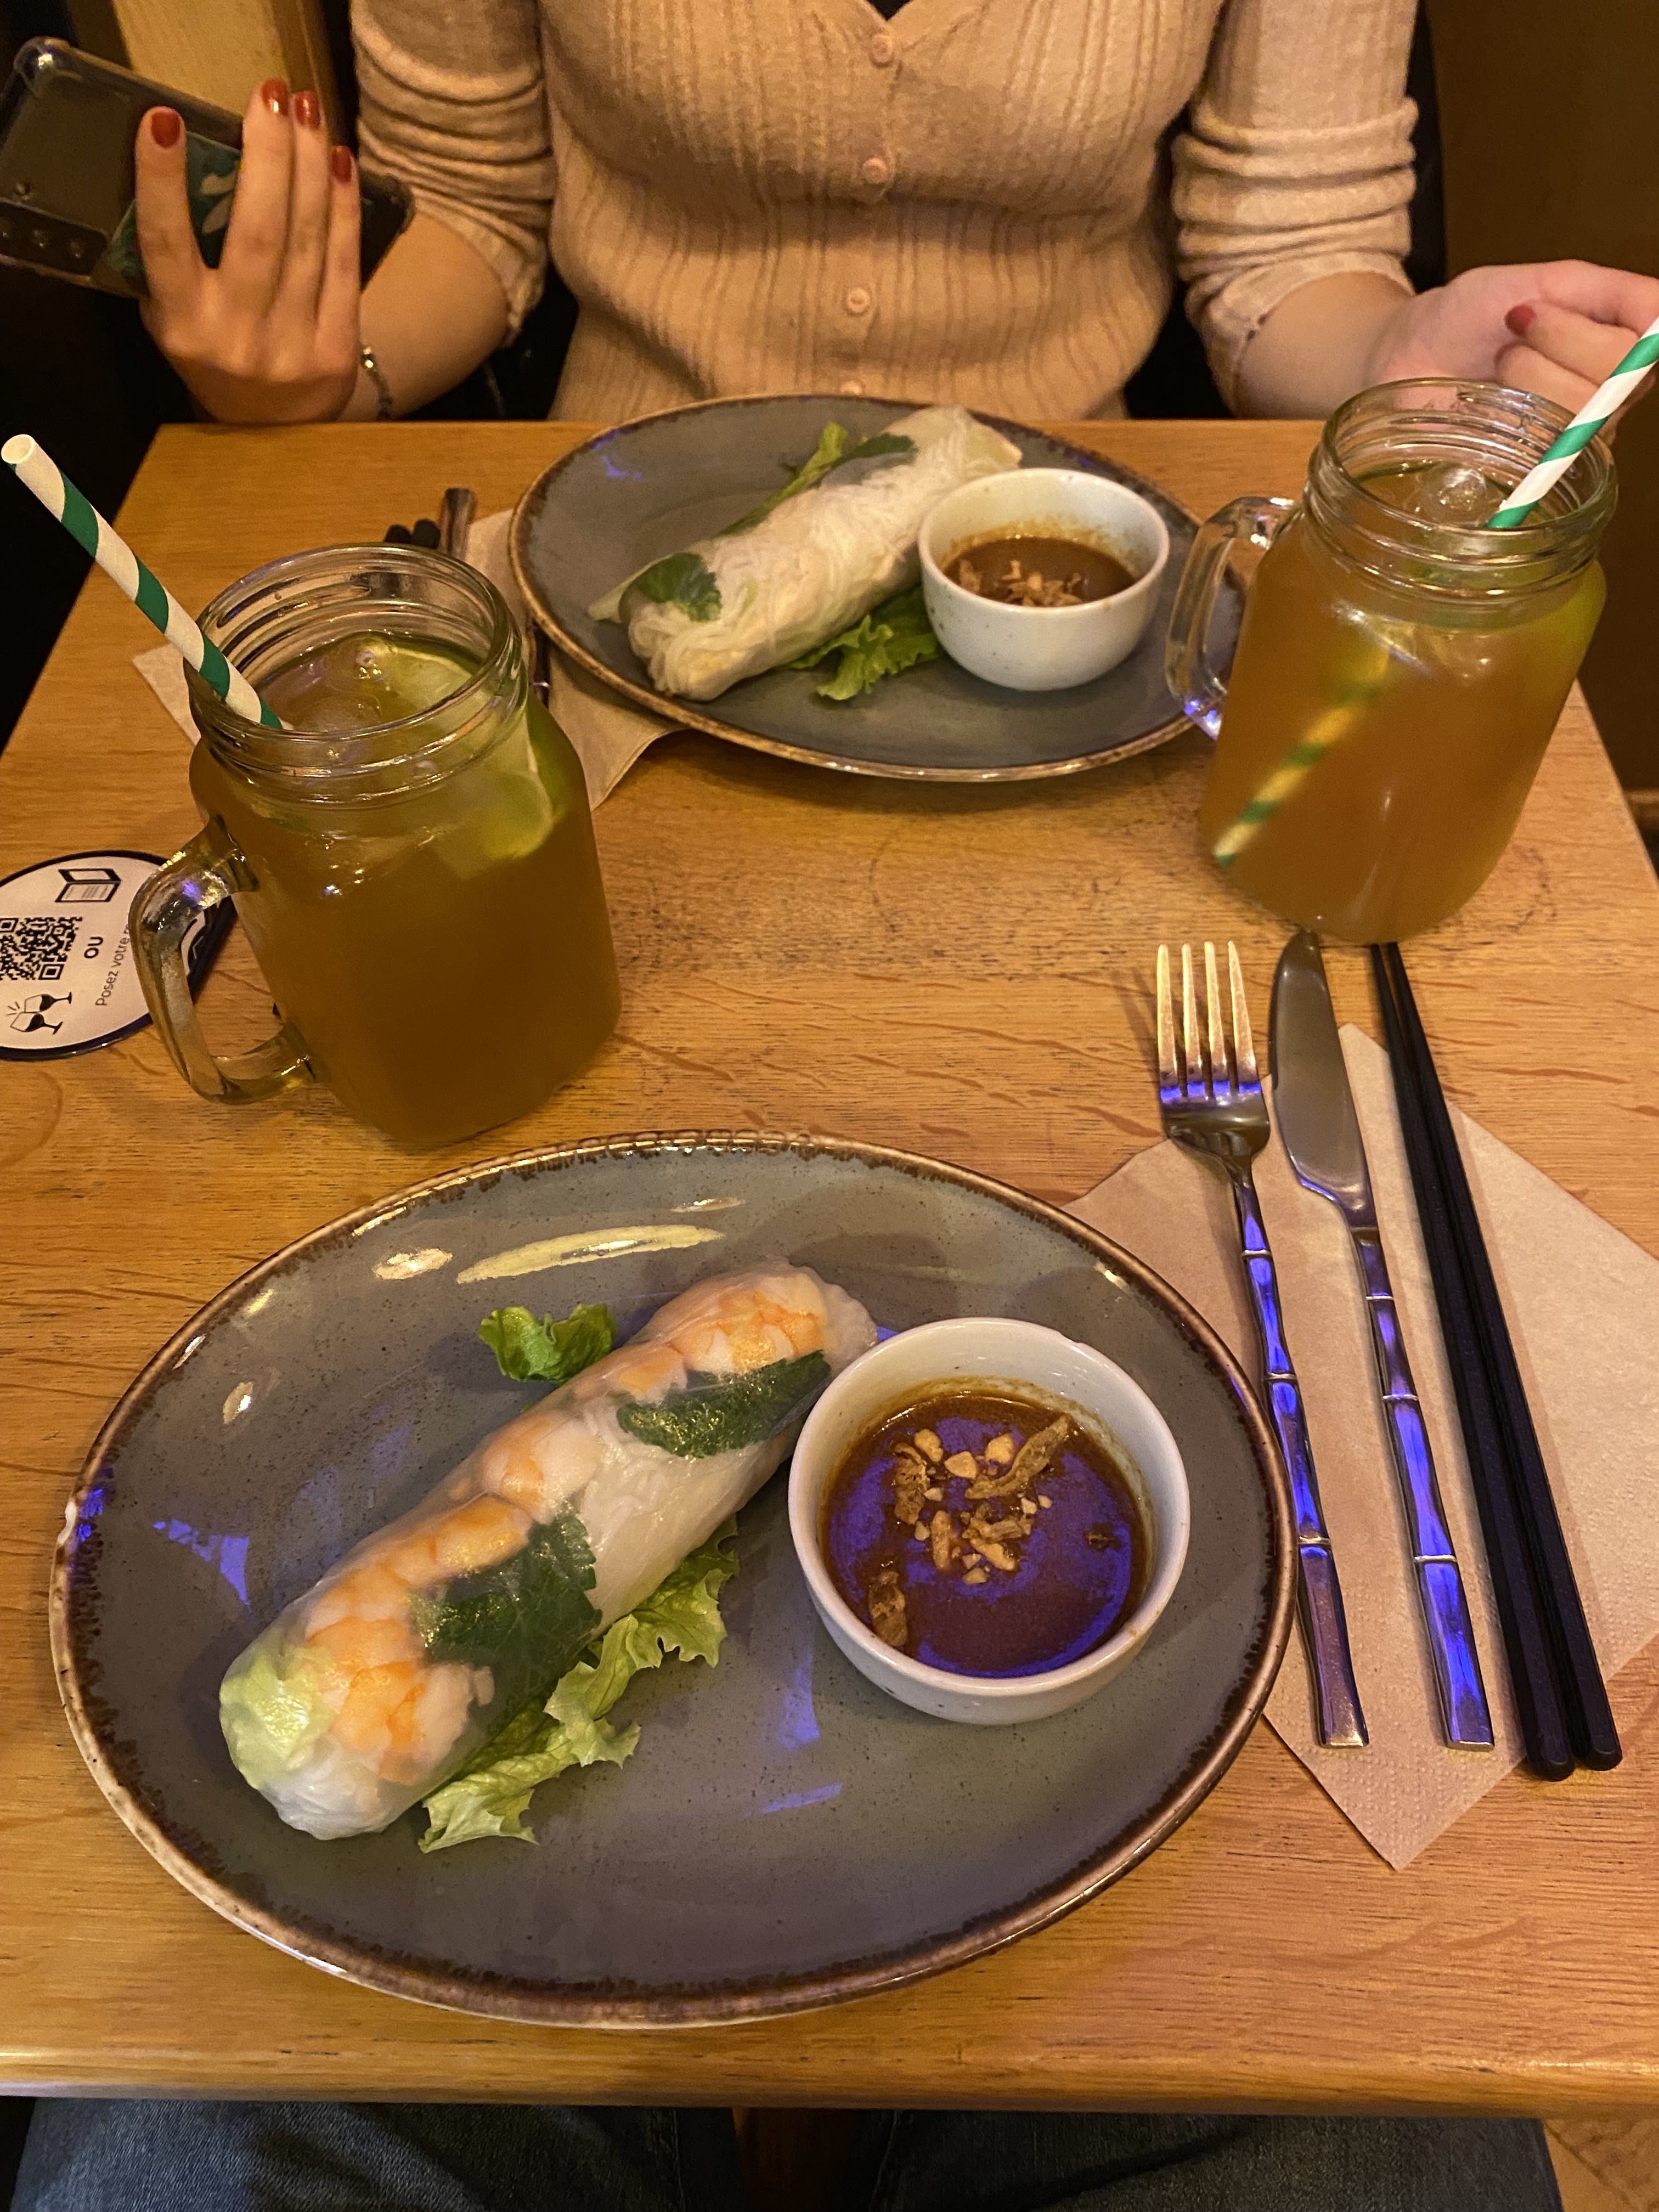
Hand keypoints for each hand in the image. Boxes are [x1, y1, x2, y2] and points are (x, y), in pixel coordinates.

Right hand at [135, 79, 361, 423]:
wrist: (274, 437)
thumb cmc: (217, 355)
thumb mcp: (173, 319)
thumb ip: (171, 263)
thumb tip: (181, 173)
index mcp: (184, 326)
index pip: (166, 244)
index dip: (163, 181)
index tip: (166, 122)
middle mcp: (237, 337)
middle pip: (256, 231)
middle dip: (266, 155)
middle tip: (269, 97)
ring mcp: (291, 346)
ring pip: (305, 240)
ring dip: (309, 166)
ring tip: (307, 111)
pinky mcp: (337, 350)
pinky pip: (343, 263)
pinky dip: (343, 207)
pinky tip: (339, 162)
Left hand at [1365, 259, 1658, 431]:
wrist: (1404, 363)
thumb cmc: (1465, 319)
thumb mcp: (1536, 282)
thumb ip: (1607, 290)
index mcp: (1619, 344)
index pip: (1647, 342)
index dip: (1585, 330)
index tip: (1529, 311)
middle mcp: (1610, 395)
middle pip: (1616, 380)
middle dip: (1549, 349)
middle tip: (1508, 336)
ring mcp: (1578, 438)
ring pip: (1580, 414)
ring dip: (1524, 383)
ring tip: (1495, 371)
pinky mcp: (1542, 476)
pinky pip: (1548, 460)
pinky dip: (1509, 428)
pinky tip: (1485, 412)